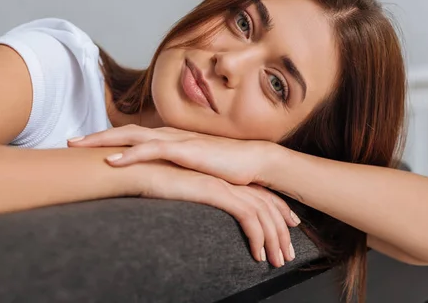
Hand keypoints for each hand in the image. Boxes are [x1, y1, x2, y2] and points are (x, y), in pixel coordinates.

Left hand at [68, 124, 277, 185]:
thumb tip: (157, 180)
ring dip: (103, 140)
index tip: (83, 145)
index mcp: (168, 138)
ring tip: (79, 146)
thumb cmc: (225, 166)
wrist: (254, 160)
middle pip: (124, 131)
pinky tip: (112, 162)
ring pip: (132, 136)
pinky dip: (130, 155)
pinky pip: (153, 151)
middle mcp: (168, 135)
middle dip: (95, 136)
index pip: (131, 135)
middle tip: (70, 142)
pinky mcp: (187, 151)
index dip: (106, 139)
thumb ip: (174, 169)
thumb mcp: (192, 168)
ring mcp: (177, 140)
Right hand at [129, 162, 297, 266]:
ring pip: (262, 214)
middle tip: (287, 254)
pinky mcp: (217, 192)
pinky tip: (258, 255)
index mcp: (223, 177)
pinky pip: (248, 218)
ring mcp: (224, 184)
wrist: (140, 166)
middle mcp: (228, 179)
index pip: (259, 195)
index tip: (287, 228)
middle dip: (281, 231)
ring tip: (277, 261)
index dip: (276, 211)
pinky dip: (258, 237)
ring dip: (274, 240)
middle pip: (267, 205)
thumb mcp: (183, 192)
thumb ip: (197, 200)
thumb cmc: (154, 180)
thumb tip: (205, 217)